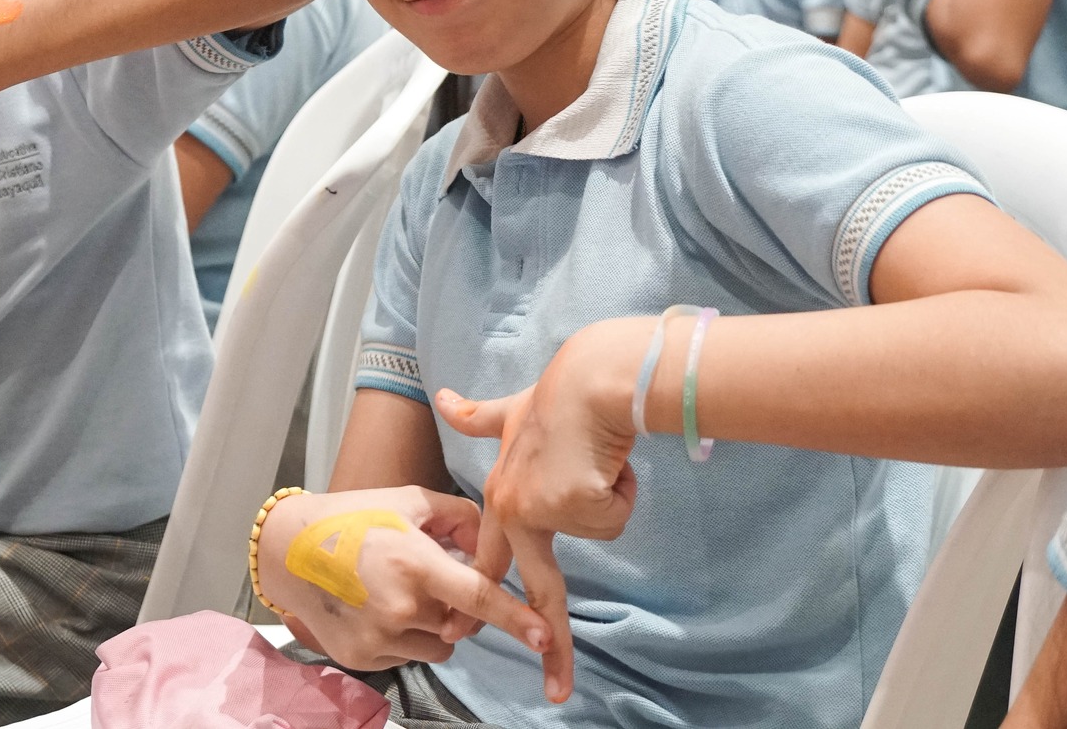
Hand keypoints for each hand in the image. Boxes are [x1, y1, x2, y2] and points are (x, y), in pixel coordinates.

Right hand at [253, 486, 553, 675]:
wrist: (286, 551)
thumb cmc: (350, 518)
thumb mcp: (408, 501)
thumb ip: (461, 518)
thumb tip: (492, 544)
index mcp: (413, 563)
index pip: (477, 596)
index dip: (515, 618)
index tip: (545, 638)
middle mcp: (399, 607)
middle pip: (461, 623)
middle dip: (458, 606)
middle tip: (427, 575)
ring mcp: (380, 638)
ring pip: (439, 644)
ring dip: (433, 624)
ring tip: (396, 590)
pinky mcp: (364, 659)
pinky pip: (408, 655)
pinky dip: (404, 637)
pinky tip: (376, 607)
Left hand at [437, 320, 643, 704]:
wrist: (590, 376)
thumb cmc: (559, 392)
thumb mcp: (514, 409)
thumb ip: (480, 416)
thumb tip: (444, 400)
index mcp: (501, 496)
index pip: (491, 562)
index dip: (479, 600)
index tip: (463, 633)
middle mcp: (515, 508)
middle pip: (539, 589)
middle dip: (549, 647)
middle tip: (555, 689)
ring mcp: (543, 509)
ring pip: (599, 526)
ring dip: (609, 495)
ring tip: (595, 455)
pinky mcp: (574, 504)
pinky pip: (616, 513)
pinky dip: (622, 487)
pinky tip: (607, 457)